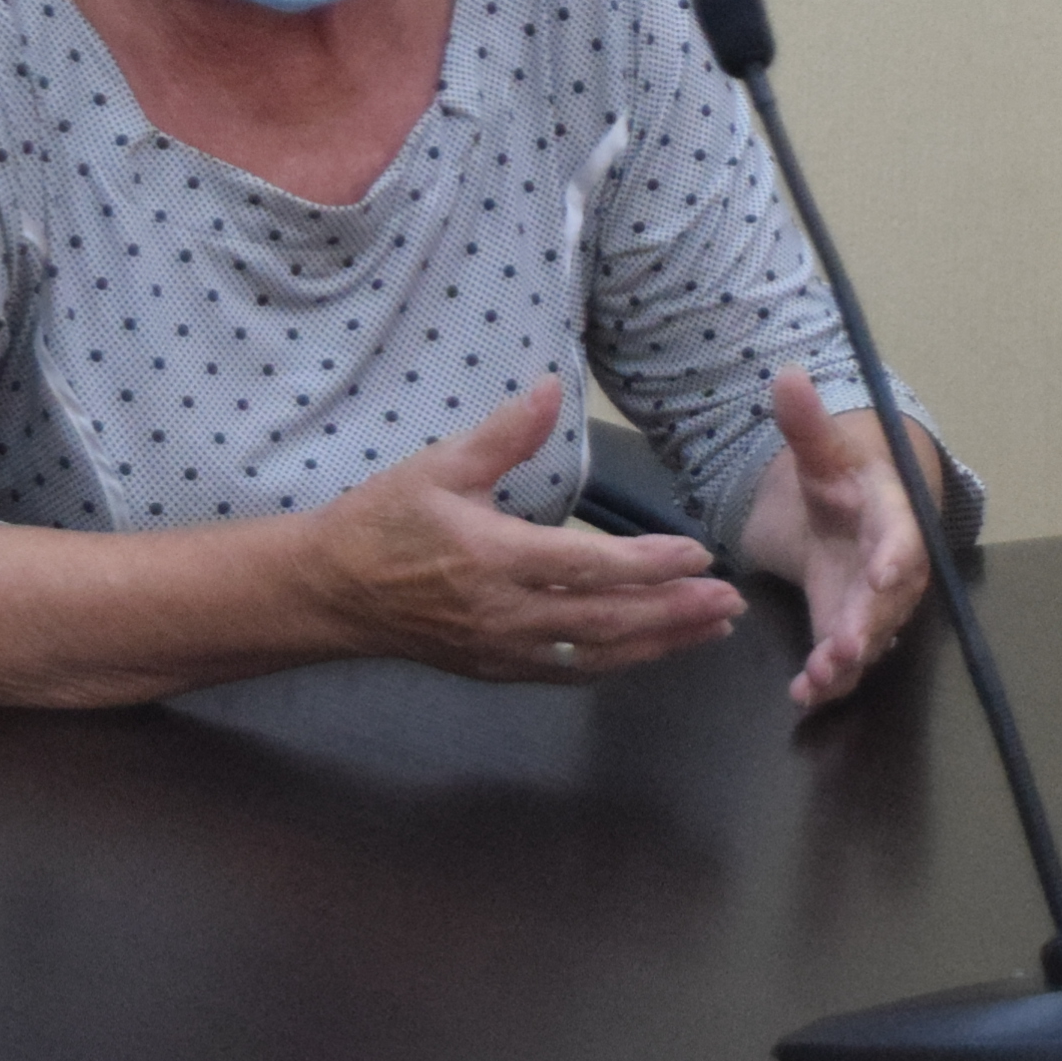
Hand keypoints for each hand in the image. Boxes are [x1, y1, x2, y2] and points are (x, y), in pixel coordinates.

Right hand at [310, 378, 743, 683]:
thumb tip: (553, 387)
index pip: (588, 568)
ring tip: (711, 630)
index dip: (649, 565)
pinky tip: (651, 651)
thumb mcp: (440, 465)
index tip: (699, 556)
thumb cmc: (385, 520)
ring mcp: (502, 650)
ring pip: (595, 657)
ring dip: (659, 645)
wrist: (331, 590)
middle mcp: (504, 614)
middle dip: (674, 614)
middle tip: (730, 602)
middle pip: (606, 623)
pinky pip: (568, 673)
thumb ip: (504, 433)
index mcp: (493, 558)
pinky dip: (617, 663)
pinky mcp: (496, 670)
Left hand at [750, 366, 936, 711]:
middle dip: (869, 625)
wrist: (842, 506)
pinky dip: (827, 680)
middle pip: (888, 602)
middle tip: (847, 646)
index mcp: (893, 516)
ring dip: (847, 662)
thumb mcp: (821, 446)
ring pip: (869, 639)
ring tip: (819, 680)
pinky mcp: (847, 627)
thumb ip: (805, 421)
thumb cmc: (841, 473)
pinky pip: (844, 659)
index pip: (902, 538)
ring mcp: (870, 603)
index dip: (895, 558)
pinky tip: (801, 695)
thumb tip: (787, 374)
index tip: (882, 576)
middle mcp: (890, 566)